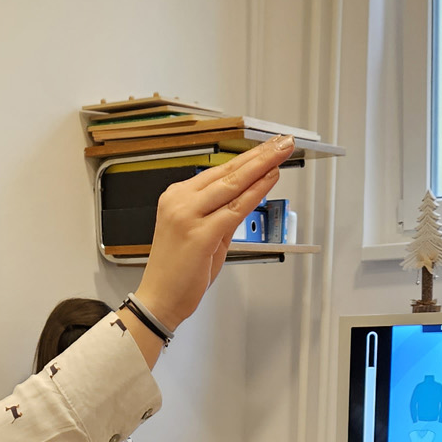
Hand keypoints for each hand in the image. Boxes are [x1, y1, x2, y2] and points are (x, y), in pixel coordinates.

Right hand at [135, 136, 293, 336]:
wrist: (160, 300)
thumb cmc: (177, 272)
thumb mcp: (201, 235)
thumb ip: (222, 215)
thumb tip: (246, 198)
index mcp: (176, 197)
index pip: (218, 172)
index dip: (246, 158)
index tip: (265, 148)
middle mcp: (180, 201)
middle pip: (227, 172)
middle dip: (258, 155)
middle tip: (281, 141)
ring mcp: (188, 216)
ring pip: (232, 184)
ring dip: (261, 166)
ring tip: (281, 152)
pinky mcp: (200, 234)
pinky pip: (236, 209)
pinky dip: (256, 192)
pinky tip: (270, 179)